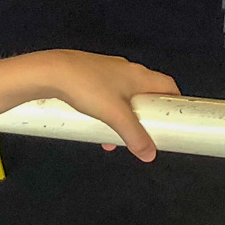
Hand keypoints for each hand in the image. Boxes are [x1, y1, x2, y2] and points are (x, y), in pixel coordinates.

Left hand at [33, 49, 179, 160]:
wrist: (50, 72)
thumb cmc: (88, 89)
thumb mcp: (116, 116)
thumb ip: (135, 136)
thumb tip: (150, 155)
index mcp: (139, 75)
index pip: (168, 86)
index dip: (174, 103)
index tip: (173, 122)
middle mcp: (126, 69)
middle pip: (146, 94)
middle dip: (145, 117)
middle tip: (141, 135)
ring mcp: (106, 70)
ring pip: (124, 97)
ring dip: (123, 118)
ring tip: (114, 139)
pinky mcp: (89, 74)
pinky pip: (106, 95)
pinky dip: (106, 112)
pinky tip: (95, 127)